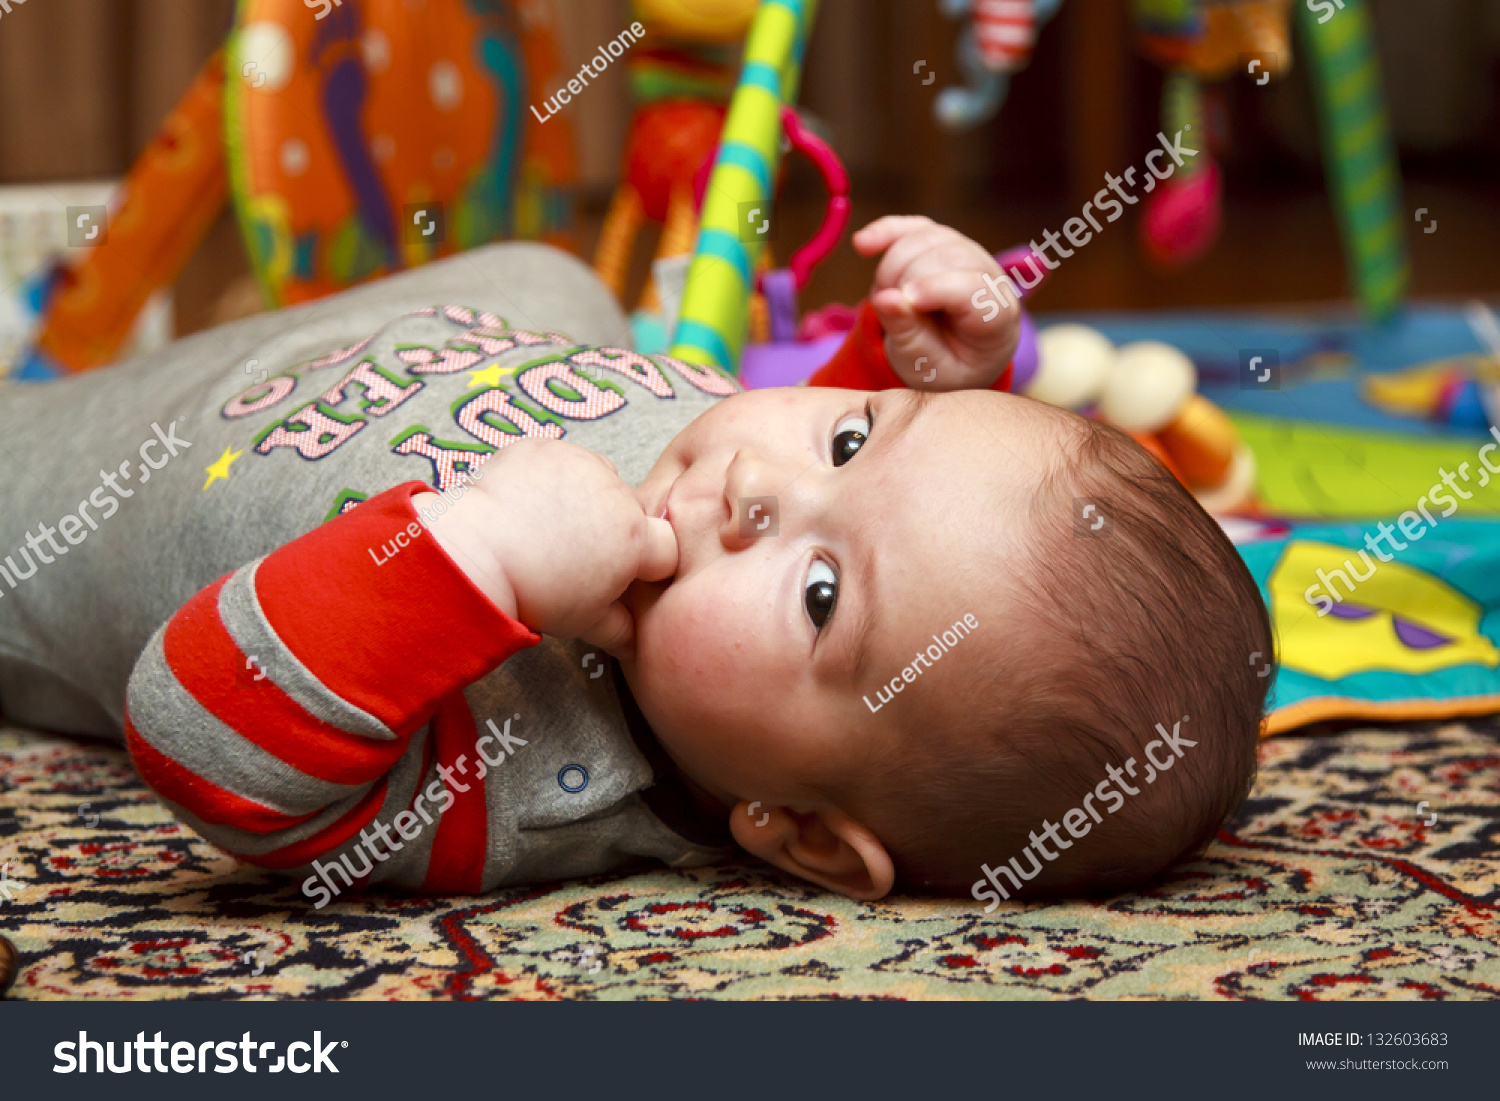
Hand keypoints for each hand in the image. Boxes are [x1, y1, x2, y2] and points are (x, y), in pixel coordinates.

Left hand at [417, 440, 676, 656]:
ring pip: (600, 479)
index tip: (623, 573)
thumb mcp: (584, 622)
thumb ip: (621, 629)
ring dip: (587, 497)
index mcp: (635, 539)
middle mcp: (616, 494)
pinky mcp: (547, 448)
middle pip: (631, 510)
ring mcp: (581, 464)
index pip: (666, 547)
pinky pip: (562, 459)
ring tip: (549, 524)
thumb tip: (635, 642)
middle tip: (575, 553)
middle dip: (613, 528)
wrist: (475, 554)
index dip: (647, 564)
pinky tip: (528, 503)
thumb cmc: (533, 593)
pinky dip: (551, 477)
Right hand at [853, 215, 1020, 391]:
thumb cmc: (946, 364)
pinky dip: (886, 232)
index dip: (936, 288)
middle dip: (906, 279)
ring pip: (927, 237)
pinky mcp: (943, 242)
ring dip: (892, 267)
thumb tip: (885, 299)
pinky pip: (915, 227)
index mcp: (997, 317)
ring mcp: (969, 253)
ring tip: (886, 301)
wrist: (956, 355)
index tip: (904, 301)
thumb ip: (909, 335)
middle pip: (948, 255)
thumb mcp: (928, 366)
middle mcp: (990, 277)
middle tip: (889, 312)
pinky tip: (862, 245)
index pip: (973, 288)